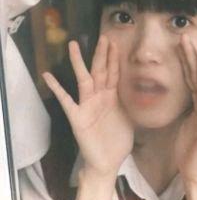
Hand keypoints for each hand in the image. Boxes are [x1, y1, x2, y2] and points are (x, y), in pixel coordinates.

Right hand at [43, 36, 133, 177]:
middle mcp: (100, 99)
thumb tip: (146, 93)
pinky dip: (57, 89)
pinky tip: (48, 76)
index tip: (116, 43)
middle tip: (104, 36)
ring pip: (84, 80)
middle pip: (100, 72)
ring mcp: (87, 106)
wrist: (107, 162)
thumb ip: (133, 105)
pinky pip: (66, 101)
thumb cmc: (118, 143)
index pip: (114, 74)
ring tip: (73, 45)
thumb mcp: (131, 121)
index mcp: (113, 99)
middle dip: (102, 55)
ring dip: (79, 63)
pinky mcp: (78, 117)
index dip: (114, 59)